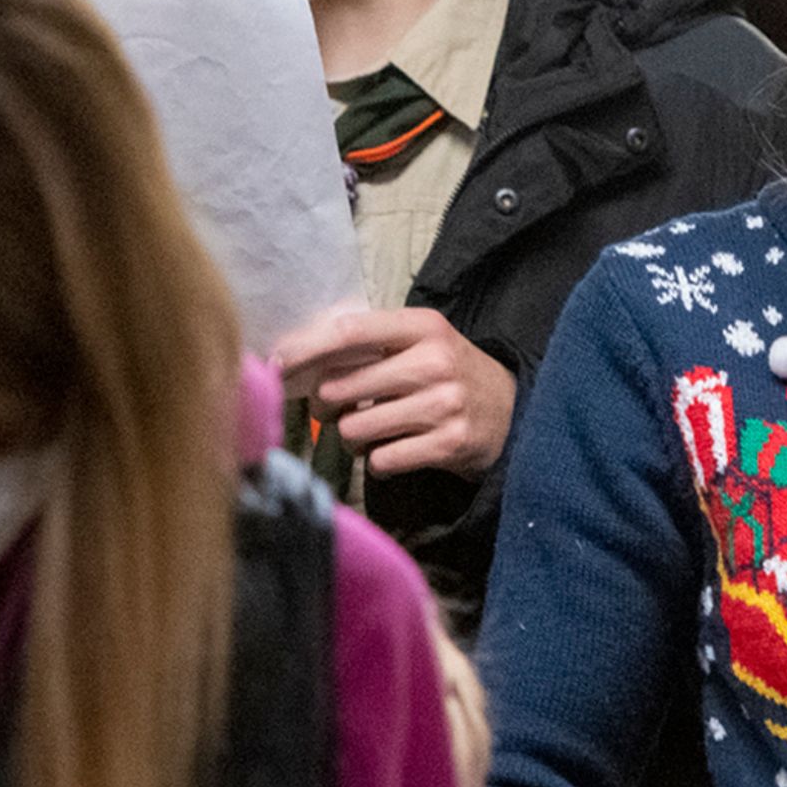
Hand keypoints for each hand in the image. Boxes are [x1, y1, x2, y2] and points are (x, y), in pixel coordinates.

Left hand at [277, 306, 517, 478]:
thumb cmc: (448, 373)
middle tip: (332, 407)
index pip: (349, 331)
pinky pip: (382, 459)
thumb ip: (370, 343)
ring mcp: (444, 404)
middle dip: (326, 403)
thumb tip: (297, 358)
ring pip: (356, 428)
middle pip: (342, 387)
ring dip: (352, 436)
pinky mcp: (449, 444)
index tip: (276, 363)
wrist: (511, 411)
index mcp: (422, 326)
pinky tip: (393, 449)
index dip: (305, 348)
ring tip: (368, 430)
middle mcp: (434, 361)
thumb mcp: (420, 342)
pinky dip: (378, 460)